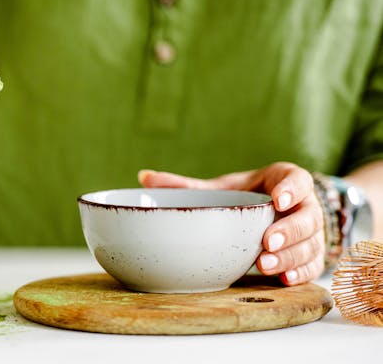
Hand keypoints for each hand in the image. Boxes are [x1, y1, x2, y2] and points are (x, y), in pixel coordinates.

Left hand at [138, 162, 324, 285]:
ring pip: (311, 244)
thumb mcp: (220, 188)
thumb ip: (186, 185)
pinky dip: (301, 272)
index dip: (291, 189)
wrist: (270, 210)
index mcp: (282, 180)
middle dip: (289, 230)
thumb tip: (143, 177)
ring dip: (292, 256)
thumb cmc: (243, 196)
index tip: (278, 200)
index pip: (297, 180)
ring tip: (266, 265)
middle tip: (266, 241)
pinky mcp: (309, 253)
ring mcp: (309, 231)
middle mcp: (302, 205)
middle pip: (307, 216)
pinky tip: (284, 280)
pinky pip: (313, 264)